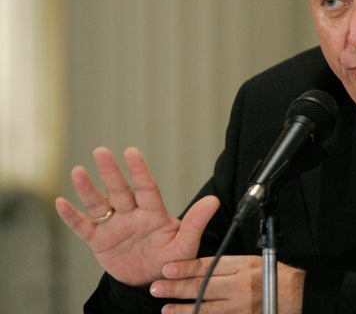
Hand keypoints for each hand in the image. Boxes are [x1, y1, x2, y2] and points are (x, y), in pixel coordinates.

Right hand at [55, 146, 219, 285]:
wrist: (151, 284)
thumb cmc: (171, 261)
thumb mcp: (186, 245)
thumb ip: (196, 223)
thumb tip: (213, 201)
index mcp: (154, 213)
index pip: (147, 188)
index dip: (139, 171)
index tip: (132, 152)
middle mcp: (132, 214)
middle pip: (120, 190)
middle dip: (111, 172)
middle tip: (101, 151)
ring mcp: (114, 226)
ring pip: (99, 204)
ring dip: (88, 189)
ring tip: (78, 171)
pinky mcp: (99, 241)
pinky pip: (83, 226)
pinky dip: (71, 216)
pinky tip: (61, 202)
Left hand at [149, 255, 304, 313]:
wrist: (295, 295)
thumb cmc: (272, 276)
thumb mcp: (250, 261)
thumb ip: (226, 265)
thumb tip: (198, 267)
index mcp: (241, 266)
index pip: (207, 265)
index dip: (185, 267)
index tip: (167, 268)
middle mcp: (239, 286)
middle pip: (201, 286)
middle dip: (176, 288)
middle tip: (156, 288)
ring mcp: (240, 306)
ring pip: (205, 308)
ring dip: (183, 309)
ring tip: (166, 309)